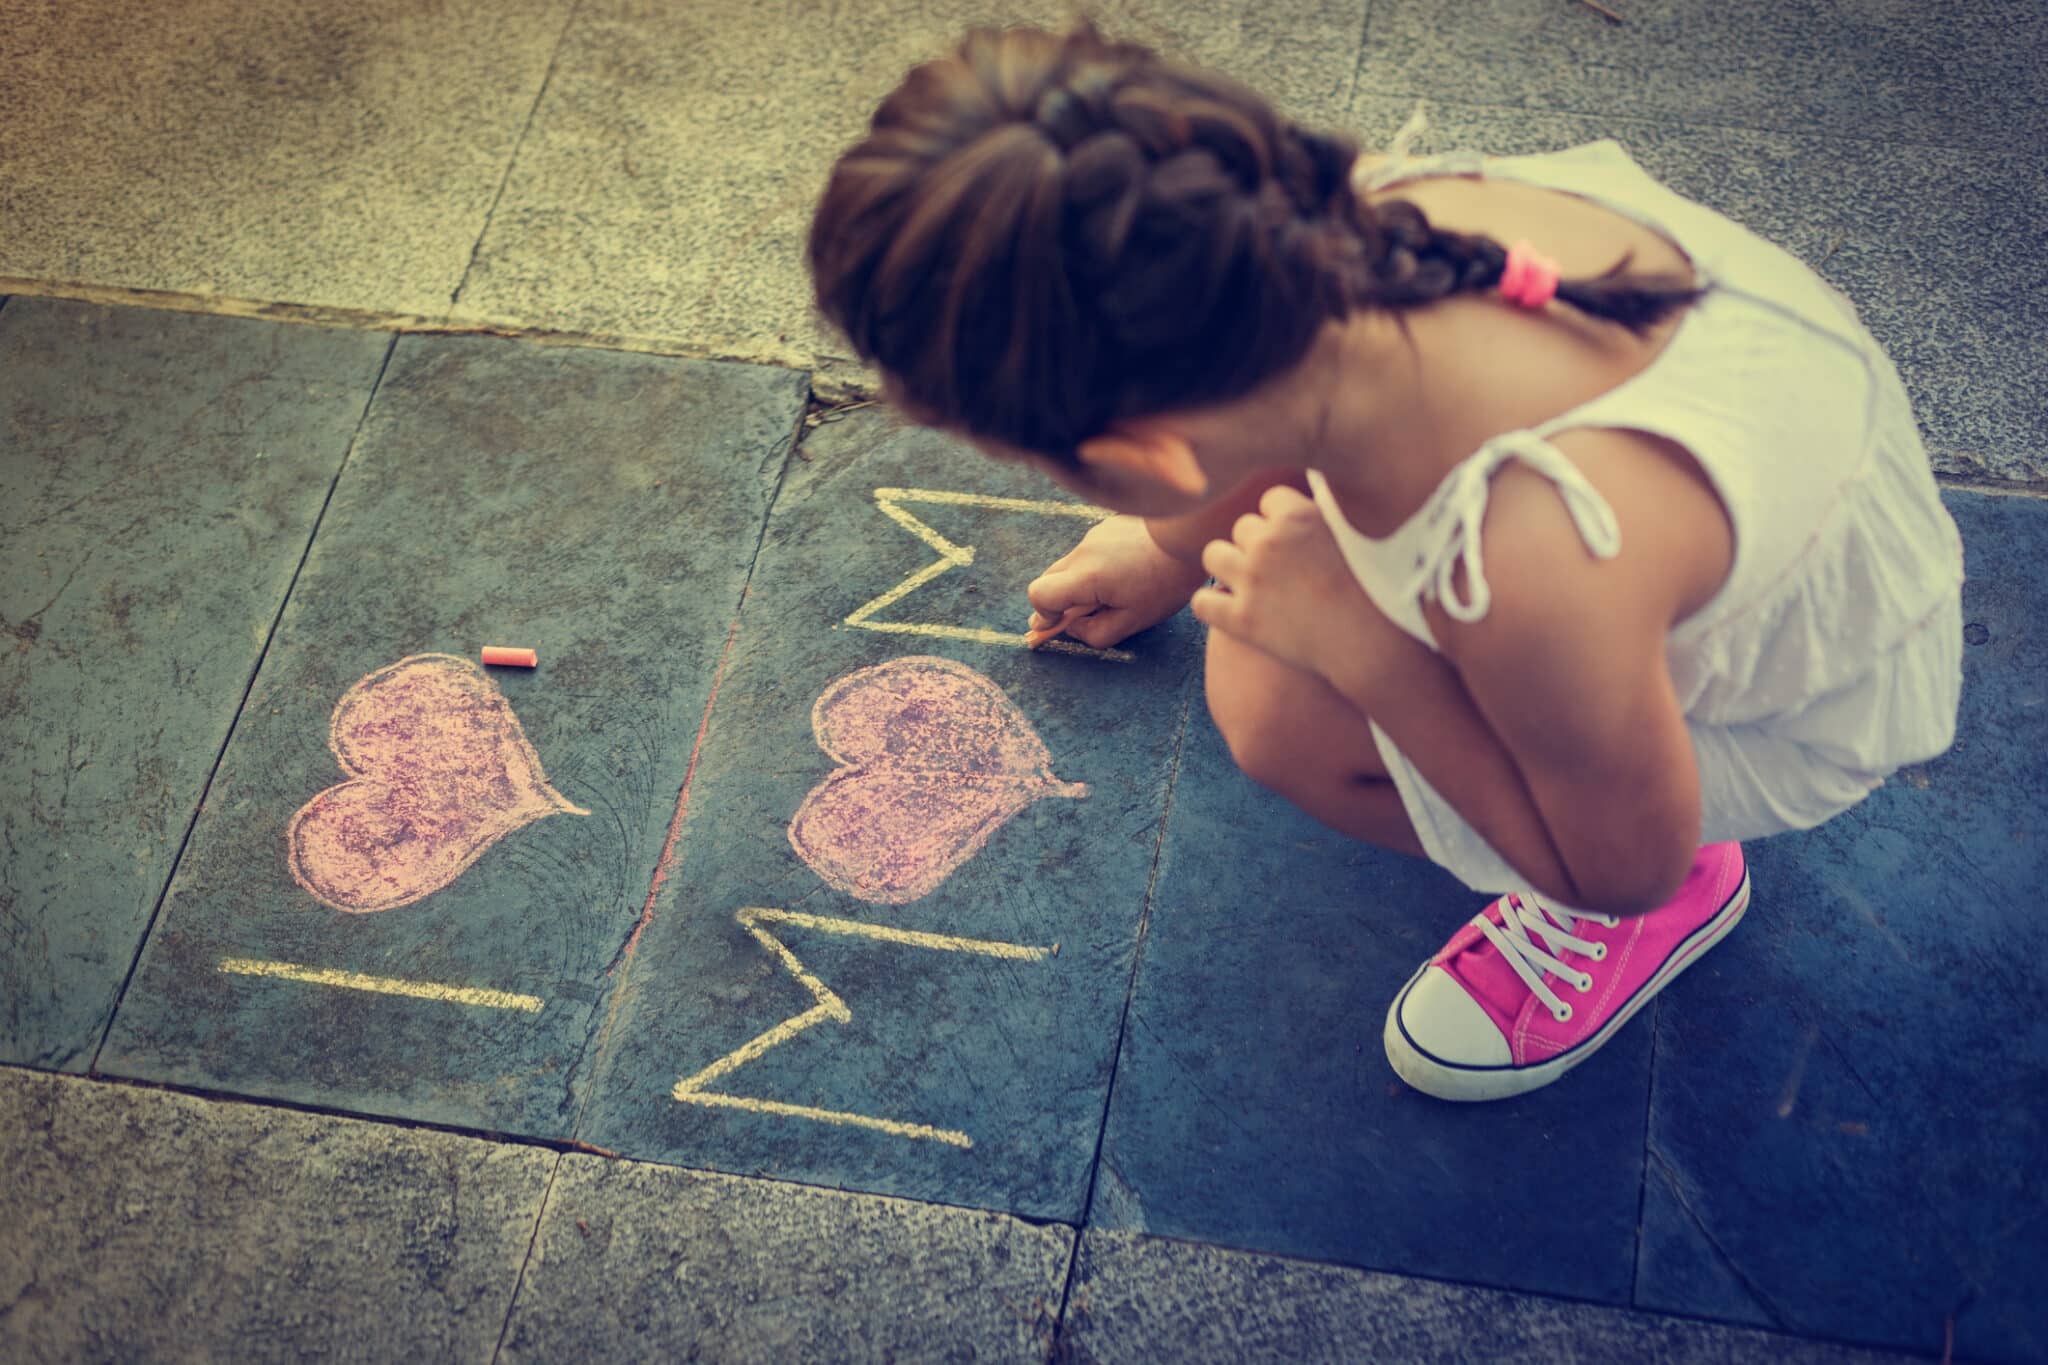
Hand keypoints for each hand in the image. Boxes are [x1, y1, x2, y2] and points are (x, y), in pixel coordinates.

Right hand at [1026, 515, 1209, 648]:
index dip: (1043, 614)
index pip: (1039, 594)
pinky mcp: (1106, 526)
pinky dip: (1096, 566)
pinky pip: (1089, 551)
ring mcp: (1094, 535)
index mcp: (1087, 576)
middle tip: (1081, 616)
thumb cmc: (1166, 583)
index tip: (1057, 624)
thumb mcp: (1133, 620)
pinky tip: (1126, 571)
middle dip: (1059, 600)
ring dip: (1080, 582)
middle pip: (1049, 578)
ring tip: (1116, 591)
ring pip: (1070, 565)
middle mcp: (1084, 551)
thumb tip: (1072, 627)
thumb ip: (1095, 632)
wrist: (1191, 537)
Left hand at [1192, 484, 1399, 683]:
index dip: (1281, 521)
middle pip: (1242, 527)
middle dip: (1257, 545)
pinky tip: (1231, 611)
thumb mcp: (1358, 532)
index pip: (1269, 500)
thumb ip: (1329, 506)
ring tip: (1251, 585)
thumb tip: (1318, 479)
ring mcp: (1252, 580)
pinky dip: (1212, 605)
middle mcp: (1270, 542)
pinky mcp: (1242, 620)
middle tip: (1282, 570)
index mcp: (1299, 515)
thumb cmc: (1379, 589)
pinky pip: (1202, 601)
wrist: (1375, 645)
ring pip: (1213, 554)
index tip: (1298, 542)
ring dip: (1229, 566)